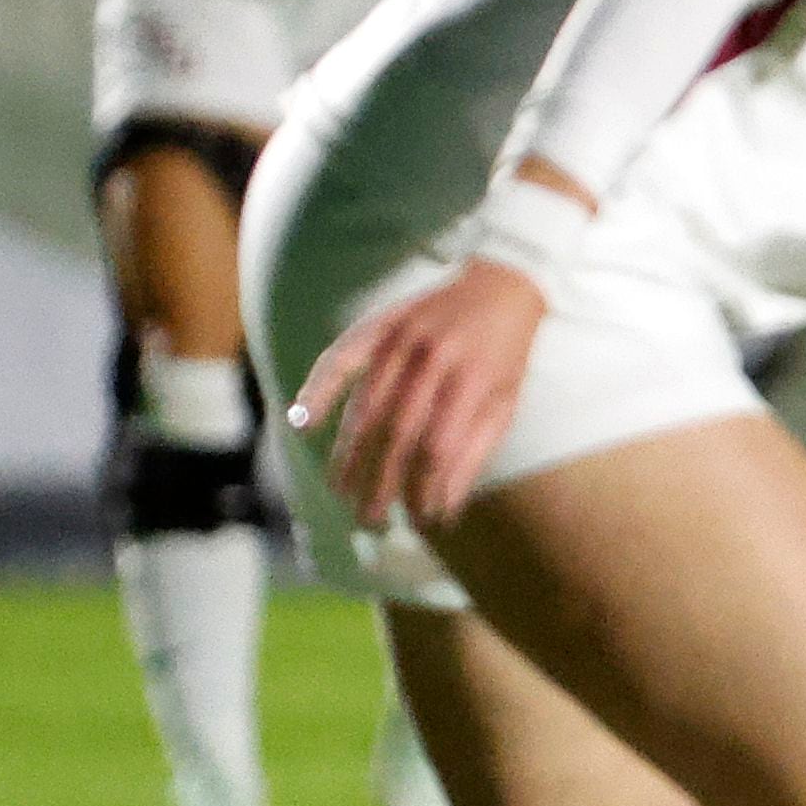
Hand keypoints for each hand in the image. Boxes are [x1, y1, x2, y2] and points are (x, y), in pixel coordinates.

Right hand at [290, 258, 545, 530]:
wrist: (501, 286)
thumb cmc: (503, 357)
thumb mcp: (504, 406)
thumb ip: (473, 456)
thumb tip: (442, 510)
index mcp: (472, 382)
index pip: (437, 449)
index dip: (421, 489)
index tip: (413, 520)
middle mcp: (434, 361)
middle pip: (397, 433)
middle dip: (379, 482)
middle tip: (367, 518)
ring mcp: (402, 340)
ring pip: (366, 406)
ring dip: (350, 454)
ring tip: (342, 490)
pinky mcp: (379, 326)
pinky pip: (340, 359)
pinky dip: (318, 390)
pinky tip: (301, 422)